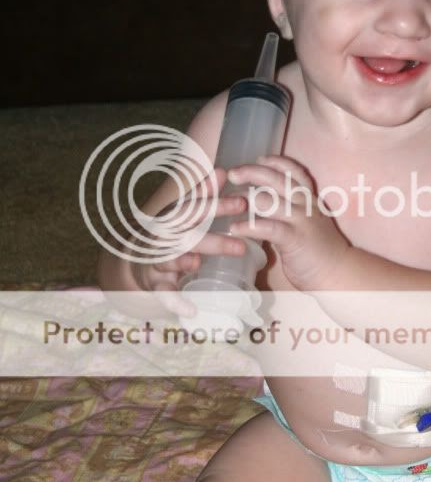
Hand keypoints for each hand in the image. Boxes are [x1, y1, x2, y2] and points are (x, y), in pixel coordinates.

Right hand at [130, 168, 249, 315]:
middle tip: (242, 245)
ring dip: (182, 261)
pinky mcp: (155, 284)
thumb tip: (224, 170)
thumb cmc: (170, 233)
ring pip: (169, 261)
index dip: (217, 205)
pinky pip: (164, 294)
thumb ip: (203, 193)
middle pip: (185, 236)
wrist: (137, 259)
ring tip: (196, 263)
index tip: (242, 204)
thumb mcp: (184, 212)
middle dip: (212, 239)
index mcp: (173, 218)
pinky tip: (190, 311)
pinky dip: (175, 302)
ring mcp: (157, 261)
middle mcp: (163, 237)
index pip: (194, 209)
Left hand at [225, 155, 350, 290]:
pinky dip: (248, 226)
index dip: (275, 163)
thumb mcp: (309, 221)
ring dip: (245, 200)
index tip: (259, 159)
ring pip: (269, 200)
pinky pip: (267, 227)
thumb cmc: (320, 250)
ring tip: (227, 203)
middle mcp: (306, 204)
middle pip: (277, 180)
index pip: (294, 171)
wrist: (338, 273)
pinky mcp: (295, 239)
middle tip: (232, 174)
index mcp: (309, 199)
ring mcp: (301, 220)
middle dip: (252, 173)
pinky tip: (235, 228)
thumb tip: (263, 200)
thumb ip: (290, 209)